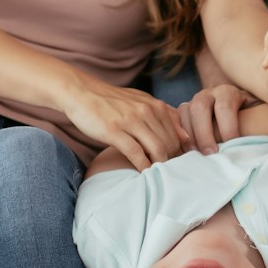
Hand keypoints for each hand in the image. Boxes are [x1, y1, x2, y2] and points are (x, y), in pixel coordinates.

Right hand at [62, 78, 189, 170]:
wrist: (81, 92)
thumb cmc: (112, 101)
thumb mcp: (141, 102)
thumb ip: (164, 116)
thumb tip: (185, 136)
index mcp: (156, 105)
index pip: (178, 134)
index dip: (179, 153)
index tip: (175, 164)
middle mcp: (147, 111)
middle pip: (170, 143)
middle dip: (171, 161)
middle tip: (167, 173)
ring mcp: (131, 120)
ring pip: (157, 148)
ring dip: (159, 165)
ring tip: (157, 175)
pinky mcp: (114, 131)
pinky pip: (136, 153)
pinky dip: (143, 166)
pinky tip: (143, 173)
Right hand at [179, 83, 254, 154]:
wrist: (239, 113)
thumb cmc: (251, 120)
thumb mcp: (259, 115)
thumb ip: (260, 121)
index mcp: (229, 92)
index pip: (225, 106)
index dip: (228, 127)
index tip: (233, 147)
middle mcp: (209, 94)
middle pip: (200, 107)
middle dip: (205, 133)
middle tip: (211, 154)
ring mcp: (193, 102)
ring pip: (185, 112)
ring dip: (188, 135)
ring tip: (194, 156)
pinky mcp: (183, 113)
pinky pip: (175, 121)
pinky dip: (178, 136)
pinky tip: (184, 152)